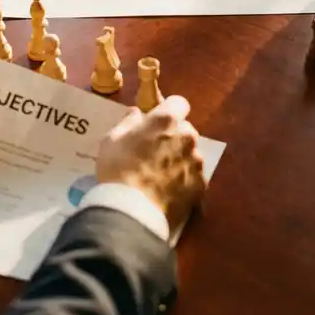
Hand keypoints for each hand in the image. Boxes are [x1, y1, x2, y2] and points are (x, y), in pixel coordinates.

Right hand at [96, 95, 205, 231]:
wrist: (131, 210)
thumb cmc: (118, 169)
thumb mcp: (112, 139)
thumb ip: (128, 121)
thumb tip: (137, 112)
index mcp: (166, 120)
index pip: (179, 103)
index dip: (169, 112)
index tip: (159, 123)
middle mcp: (187, 135)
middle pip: (186, 129)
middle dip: (174, 137)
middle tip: (157, 152)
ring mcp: (196, 160)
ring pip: (192, 153)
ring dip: (181, 158)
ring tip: (163, 175)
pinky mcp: (201, 183)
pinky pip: (195, 175)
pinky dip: (186, 179)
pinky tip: (170, 190)